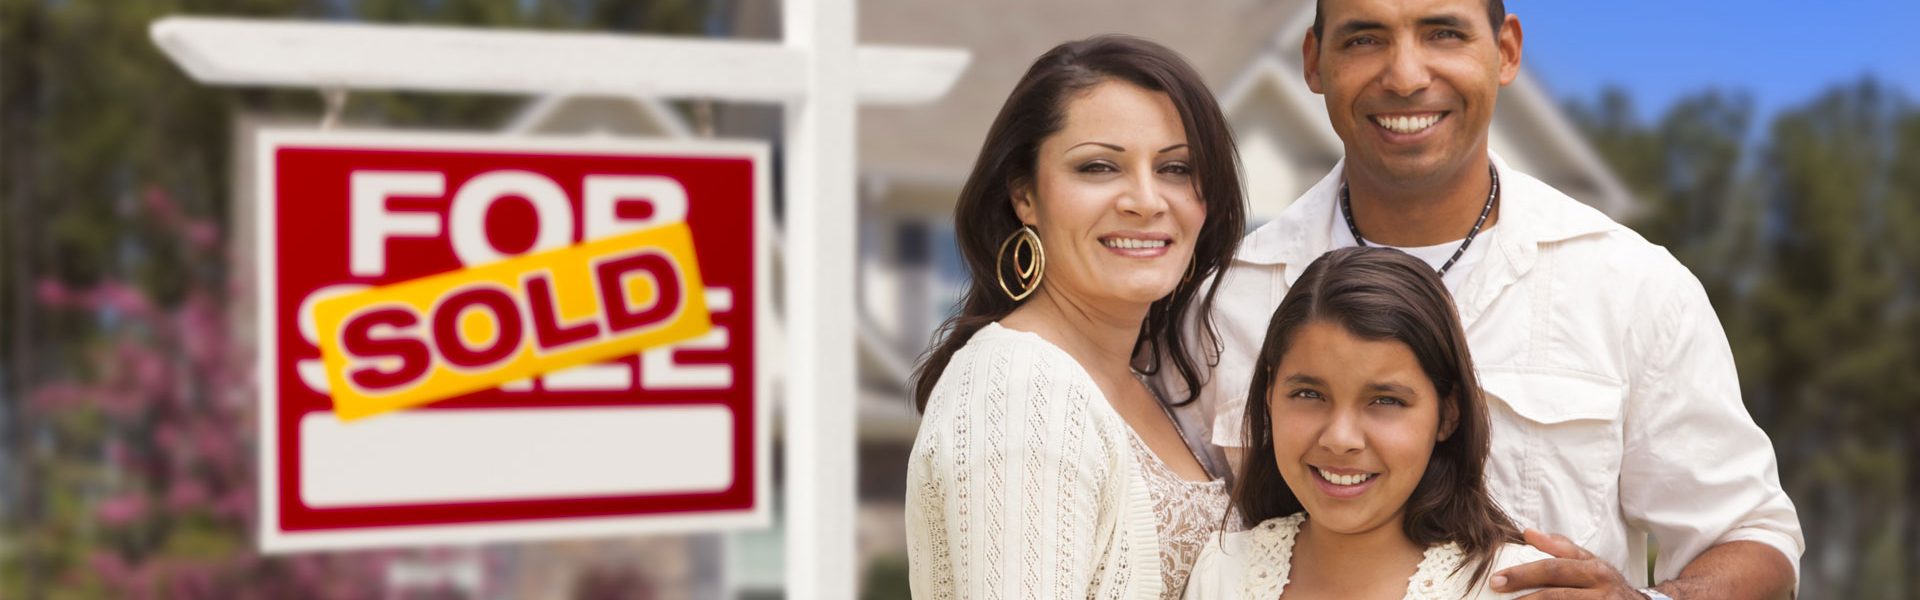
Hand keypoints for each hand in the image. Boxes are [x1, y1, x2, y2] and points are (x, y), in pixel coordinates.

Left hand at [1492, 529, 1646, 598]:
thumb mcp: (1589, 562)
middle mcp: (1601, 591)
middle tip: (1497, 592)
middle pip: (1555, 595)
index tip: (1496, 579)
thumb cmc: (1605, 582)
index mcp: (1595, 570)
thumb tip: (1528, 533)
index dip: (1523, 574)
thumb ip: (1560, 547)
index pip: (1553, 569)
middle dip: (1523, 597)